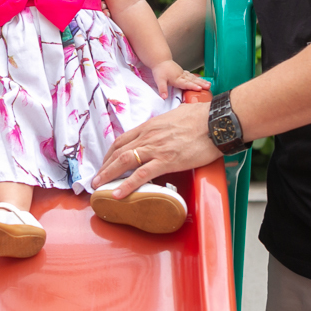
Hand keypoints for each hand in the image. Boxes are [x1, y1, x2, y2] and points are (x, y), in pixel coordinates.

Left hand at [91, 101, 220, 196]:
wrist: (215, 120)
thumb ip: (166, 125)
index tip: (105, 163)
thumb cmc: (200, 118)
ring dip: (108, 176)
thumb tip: (167, 127)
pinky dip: (127, 185)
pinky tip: (118, 194)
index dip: (110, 154)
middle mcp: (148, 136)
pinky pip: (142, 175)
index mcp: (150, 126)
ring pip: (125, 162)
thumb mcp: (176, 117)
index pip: (122, 140)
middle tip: (95, 179)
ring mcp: (156, 148)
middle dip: (104, 167)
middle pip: (118, 152)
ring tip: (98, 187)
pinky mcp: (167, 160)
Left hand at [150, 59, 210, 97]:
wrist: (160, 60)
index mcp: (176, 79)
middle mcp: (181, 76)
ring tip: (209, 85)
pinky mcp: (183, 72)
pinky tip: (201, 80)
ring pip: (194, 78)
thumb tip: (164, 97)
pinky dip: (197, 78)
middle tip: (208, 87)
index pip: (186, 83)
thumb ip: (162, 89)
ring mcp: (183, 74)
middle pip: (192, 80)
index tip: (199, 88)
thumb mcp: (159, 80)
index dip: (192, 86)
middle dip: (201, 84)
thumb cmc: (160, 70)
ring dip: (202, 81)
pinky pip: (192, 75)